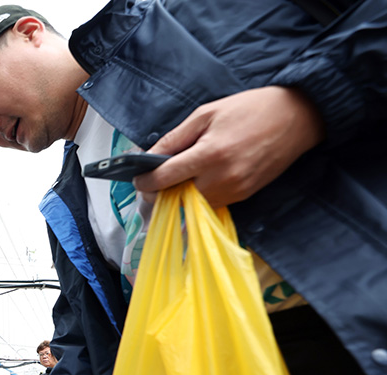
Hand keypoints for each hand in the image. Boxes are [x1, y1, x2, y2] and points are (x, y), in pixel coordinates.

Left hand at [133, 86, 324, 207]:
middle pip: (175, 196)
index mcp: (209, 154)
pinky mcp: (244, 197)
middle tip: (155, 178)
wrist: (297, 117)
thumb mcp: (206, 114)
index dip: (145, 182)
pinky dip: (199, 196)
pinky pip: (211, 204)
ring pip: (192, 204)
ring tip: (180, 176)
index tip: (137, 179)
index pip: (164, 179)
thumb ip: (174, 139)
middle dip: (161, 190)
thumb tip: (148, 157)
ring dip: (180, 194)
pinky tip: (200, 179)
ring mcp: (234, 191)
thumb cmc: (249, 109)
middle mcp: (221, 178)